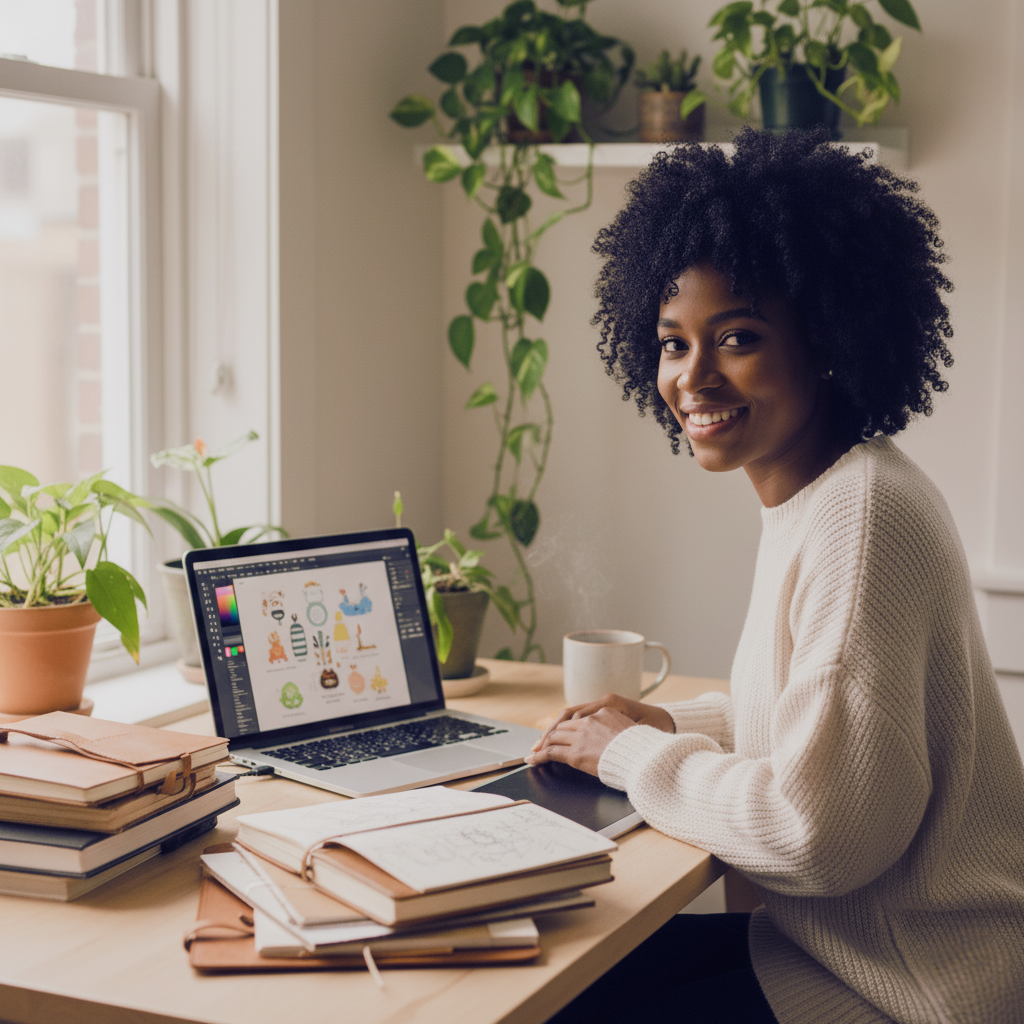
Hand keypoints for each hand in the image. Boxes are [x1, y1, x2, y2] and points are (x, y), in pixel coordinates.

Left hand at [525, 694, 674, 776]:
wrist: (645, 757)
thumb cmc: (643, 747)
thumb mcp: (630, 728)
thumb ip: (616, 728)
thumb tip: (611, 737)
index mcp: (606, 710)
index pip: (579, 716)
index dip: (568, 725)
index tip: (562, 731)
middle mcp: (591, 719)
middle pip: (564, 724)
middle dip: (552, 734)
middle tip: (542, 743)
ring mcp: (582, 735)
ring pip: (556, 735)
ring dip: (545, 743)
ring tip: (536, 751)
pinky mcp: (576, 752)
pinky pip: (552, 751)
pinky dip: (540, 756)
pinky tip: (533, 760)